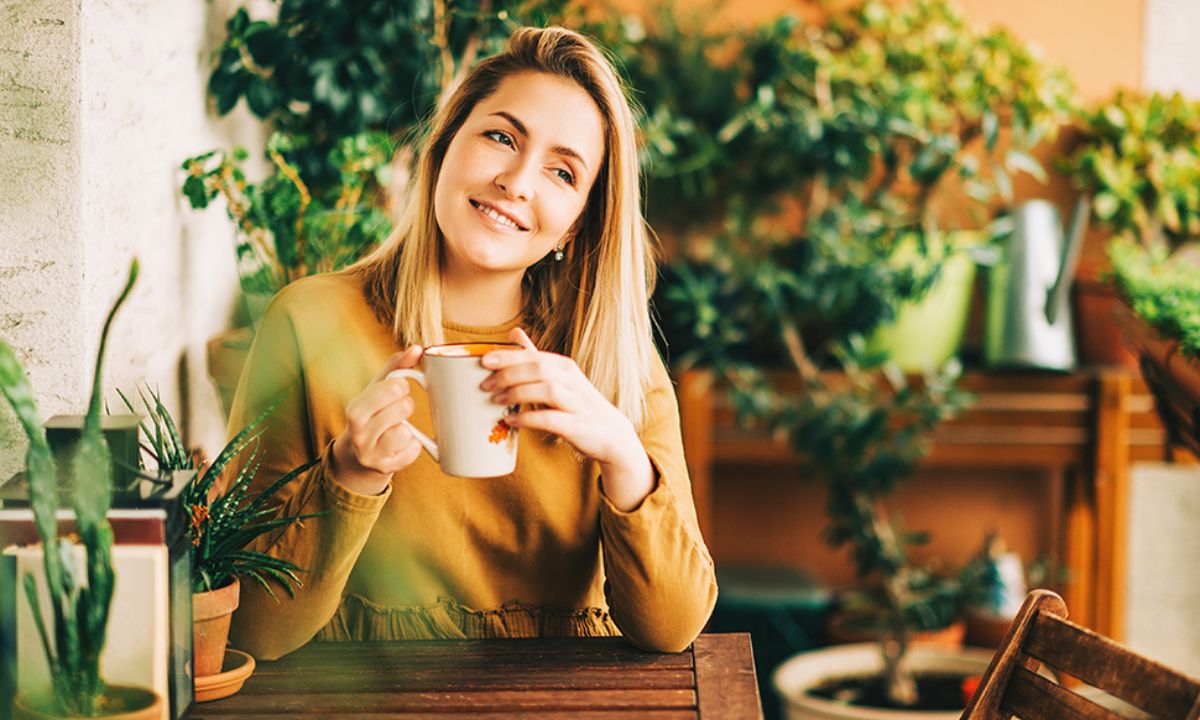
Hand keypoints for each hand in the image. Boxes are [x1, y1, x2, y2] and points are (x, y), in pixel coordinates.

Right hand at [331, 346, 424, 494]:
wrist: (357, 457)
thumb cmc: (371, 414)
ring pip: (407, 432)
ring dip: (408, 429)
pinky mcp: (387, 468)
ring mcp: (372, 454)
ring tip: (397, 428)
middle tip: (396, 411)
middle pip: (404, 408)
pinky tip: (400, 445)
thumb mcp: (376, 389)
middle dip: (405, 406)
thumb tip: (418, 348)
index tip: (396, 392)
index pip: (394, 388)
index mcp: (355, 410)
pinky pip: (414, 451)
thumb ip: (396, 367)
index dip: (401, 387)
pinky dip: (412, 446)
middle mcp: (359, 434)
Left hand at [482, 329, 653, 510]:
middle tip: (485, 385)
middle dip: (508, 375)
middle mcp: (572, 381)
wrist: (611, 435)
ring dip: (518, 394)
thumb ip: (536, 357)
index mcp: (565, 367)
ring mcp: (576, 403)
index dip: (508, 357)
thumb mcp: (559, 377)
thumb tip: (514, 332)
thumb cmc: (578, 404)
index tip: (483, 361)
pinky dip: (528, 419)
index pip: (534, 356)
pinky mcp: (577, 425)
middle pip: (538, 369)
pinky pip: (551, 419)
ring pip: (546, 390)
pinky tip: (511, 421)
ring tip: (496, 401)